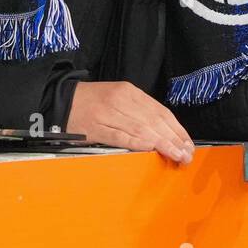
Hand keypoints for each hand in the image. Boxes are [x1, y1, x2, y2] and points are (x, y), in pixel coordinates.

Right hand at [67, 81, 194, 164]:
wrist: (59, 101)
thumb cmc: (90, 103)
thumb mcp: (117, 99)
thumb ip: (138, 112)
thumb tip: (164, 134)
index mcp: (129, 91)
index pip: (161, 112)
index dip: (177, 129)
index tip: (188, 144)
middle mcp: (121, 99)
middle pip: (154, 121)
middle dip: (174, 139)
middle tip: (187, 155)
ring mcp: (108, 112)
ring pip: (142, 129)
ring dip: (162, 144)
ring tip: (176, 156)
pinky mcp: (96, 127)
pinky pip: (121, 136)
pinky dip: (138, 143)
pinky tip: (151, 150)